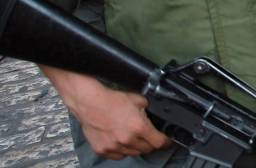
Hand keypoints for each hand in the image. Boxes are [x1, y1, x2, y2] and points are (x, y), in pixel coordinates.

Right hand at [44, 68, 170, 159]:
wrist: (89, 102)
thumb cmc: (111, 100)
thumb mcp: (138, 100)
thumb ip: (148, 110)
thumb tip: (154, 115)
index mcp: (139, 127)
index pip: (159, 142)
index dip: (165, 141)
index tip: (166, 141)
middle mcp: (127, 139)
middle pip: (147, 149)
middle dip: (150, 142)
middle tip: (147, 135)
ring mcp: (114, 146)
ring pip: (133, 153)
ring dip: (135, 147)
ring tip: (131, 136)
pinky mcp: (102, 150)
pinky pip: (118, 156)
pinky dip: (121, 151)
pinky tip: (120, 141)